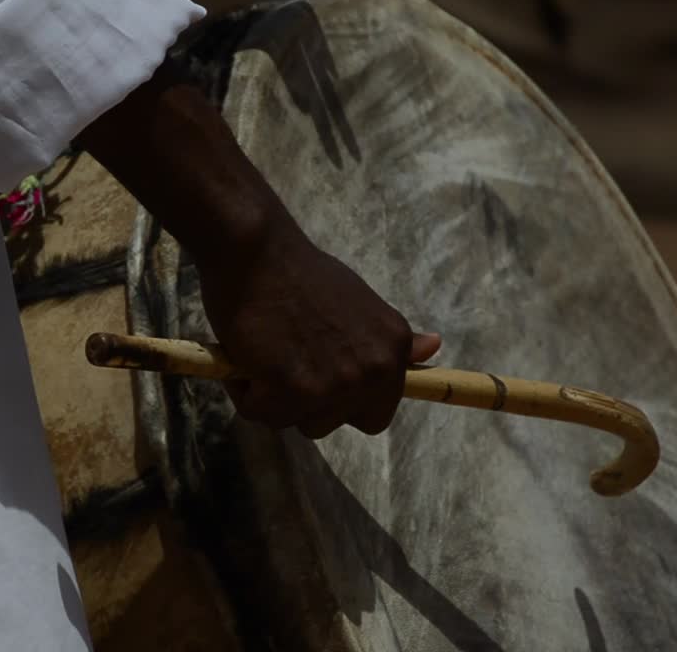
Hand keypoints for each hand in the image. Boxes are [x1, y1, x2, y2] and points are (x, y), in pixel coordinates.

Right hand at [196, 218, 440, 437]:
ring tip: (265, 356)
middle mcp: (374, 371)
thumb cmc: (301, 274)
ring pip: (295, 422)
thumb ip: (384, 339)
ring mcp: (335, 384)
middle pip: (331, 424)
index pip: (376, 414)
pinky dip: (244, 392)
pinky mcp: (292, 390)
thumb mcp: (360, 302)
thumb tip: (433, 347)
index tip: (321, 379)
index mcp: (392, 349)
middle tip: (286, 360)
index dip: (343, 403)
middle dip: (304, 403)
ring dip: (272, 398)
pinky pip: (258, 413)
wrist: (257, 252)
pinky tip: (247, 355)